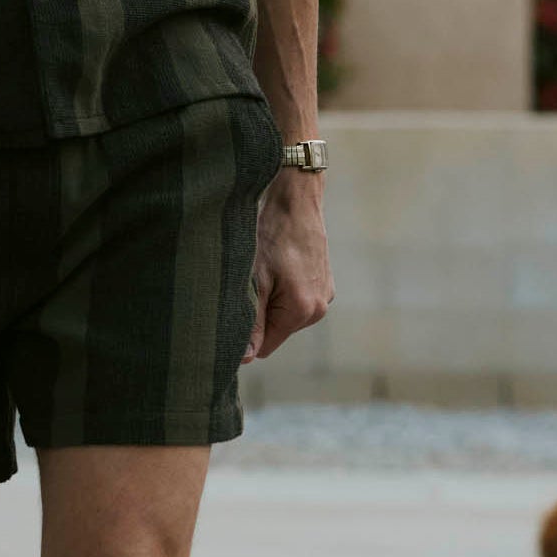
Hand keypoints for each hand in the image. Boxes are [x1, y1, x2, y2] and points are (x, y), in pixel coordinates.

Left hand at [243, 171, 332, 361]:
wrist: (295, 198)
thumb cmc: (271, 234)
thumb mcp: (254, 279)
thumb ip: (251, 322)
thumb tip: (246, 358)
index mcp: (303, 311)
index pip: (265, 347)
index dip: (245, 335)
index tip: (233, 311)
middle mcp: (319, 308)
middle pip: (275, 330)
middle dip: (258, 314)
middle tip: (249, 282)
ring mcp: (324, 294)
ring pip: (284, 314)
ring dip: (269, 299)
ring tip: (264, 269)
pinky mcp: (323, 282)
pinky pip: (294, 299)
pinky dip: (282, 288)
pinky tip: (276, 264)